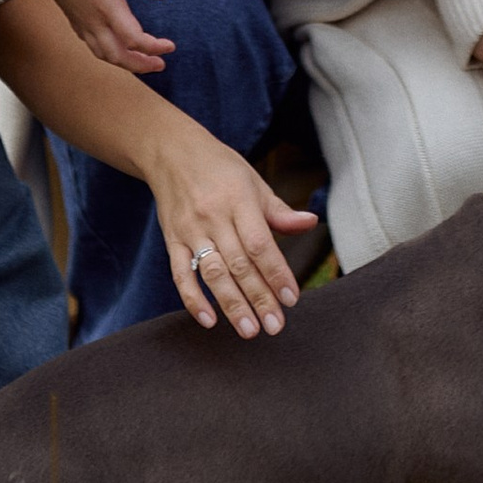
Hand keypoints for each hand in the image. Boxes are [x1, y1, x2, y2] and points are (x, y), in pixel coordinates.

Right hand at [45, 0, 175, 73]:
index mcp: (108, 9)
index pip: (134, 40)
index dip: (154, 47)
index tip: (171, 47)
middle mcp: (94, 22)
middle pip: (118, 57)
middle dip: (140, 65)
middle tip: (159, 64)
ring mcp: (82, 22)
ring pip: (103, 54)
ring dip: (124, 62)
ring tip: (140, 61)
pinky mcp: (74, 18)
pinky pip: (91, 45)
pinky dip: (107, 53)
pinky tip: (114, 45)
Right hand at [142, 111, 316, 336]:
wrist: (171, 152)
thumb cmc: (220, 168)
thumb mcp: (254, 181)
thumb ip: (279, 210)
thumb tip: (311, 223)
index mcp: (240, 200)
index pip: (261, 243)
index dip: (277, 272)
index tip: (291, 298)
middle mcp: (214, 217)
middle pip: (239, 264)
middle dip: (259, 298)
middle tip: (275, 326)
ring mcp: (191, 231)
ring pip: (213, 273)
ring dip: (231, 304)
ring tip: (249, 330)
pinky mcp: (172, 241)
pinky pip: (181, 274)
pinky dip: (193, 299)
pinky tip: (209, 320)